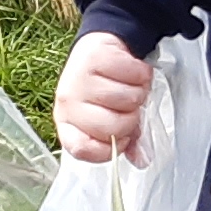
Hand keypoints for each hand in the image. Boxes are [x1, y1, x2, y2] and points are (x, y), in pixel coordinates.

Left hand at [52, 29, 152, 163]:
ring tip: (129, 86)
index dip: (109, 150)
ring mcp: (79, 78)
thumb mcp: (113, 119)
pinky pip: (135, 74)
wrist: (100, 52)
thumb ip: (126, 142)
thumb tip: (143, 159)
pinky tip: (130, 71)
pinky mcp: (95, 56)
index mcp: (68, 124)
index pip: (83, 149)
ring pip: (128, 100)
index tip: (121, 139)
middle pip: (112, 127)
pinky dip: (141, 74)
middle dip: (130, 119)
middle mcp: (67, 102)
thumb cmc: (105, 90)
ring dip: (138, 93)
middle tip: (128, 108)